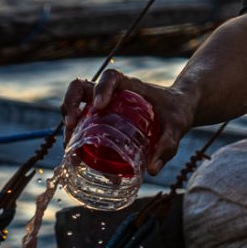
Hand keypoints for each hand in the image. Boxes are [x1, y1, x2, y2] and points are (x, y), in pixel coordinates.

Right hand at [61, 67, 192, 175]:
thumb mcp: (177, 126)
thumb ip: (168, 144)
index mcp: (130, 85)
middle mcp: (111, 92)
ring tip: (70, 148)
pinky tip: (79, 159)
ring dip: (68, 125)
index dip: (101, 87)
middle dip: (70, 104)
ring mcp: (103, 105)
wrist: (178, 110)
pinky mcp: (101, 119)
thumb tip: (151, 170)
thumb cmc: (177, 112)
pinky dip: (77, 140)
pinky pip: (83, 125)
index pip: (110, 77)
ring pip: (76, 107)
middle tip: (71, 125)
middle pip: (80, 88)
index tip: (100, 105)